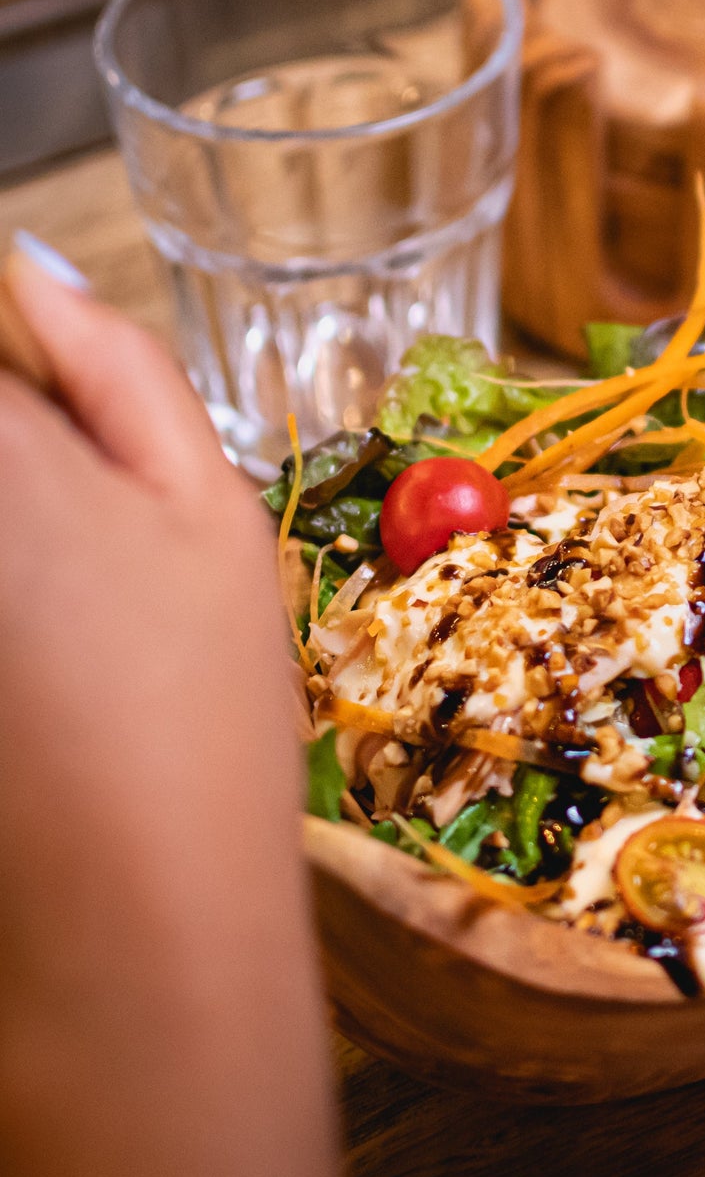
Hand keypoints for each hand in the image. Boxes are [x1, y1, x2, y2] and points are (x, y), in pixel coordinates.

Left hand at [0, 244, 337, 1176]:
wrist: (128, 912)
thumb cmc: (195, 703)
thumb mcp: (211, 506)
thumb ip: (116, 364)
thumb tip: (34, 264)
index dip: (12, 348)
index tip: (41, 387)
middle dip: (11, 434)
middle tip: (63, 504)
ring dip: (10, 521)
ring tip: (54, 588)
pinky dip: (0, 594)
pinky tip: (28, 643)